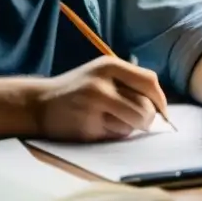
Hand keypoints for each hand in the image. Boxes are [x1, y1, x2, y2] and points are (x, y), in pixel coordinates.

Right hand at [33, 55, 166, 141]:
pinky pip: (116, 135)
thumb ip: (129, 82)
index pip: (149, 81)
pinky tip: (97, 126)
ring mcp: (93, 106)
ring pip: (134, 123)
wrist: (39, 103)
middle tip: (137, 121)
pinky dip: (113, 134)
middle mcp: (102, 83)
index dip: (160, 99)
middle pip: (146, 106)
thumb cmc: (78, 89)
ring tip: (111, 120)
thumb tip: (161, 106)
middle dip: (147, 118)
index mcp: (109, 65)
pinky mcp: (87, 127)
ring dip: (129, 127)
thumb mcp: (101, 74)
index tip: (162, 111)